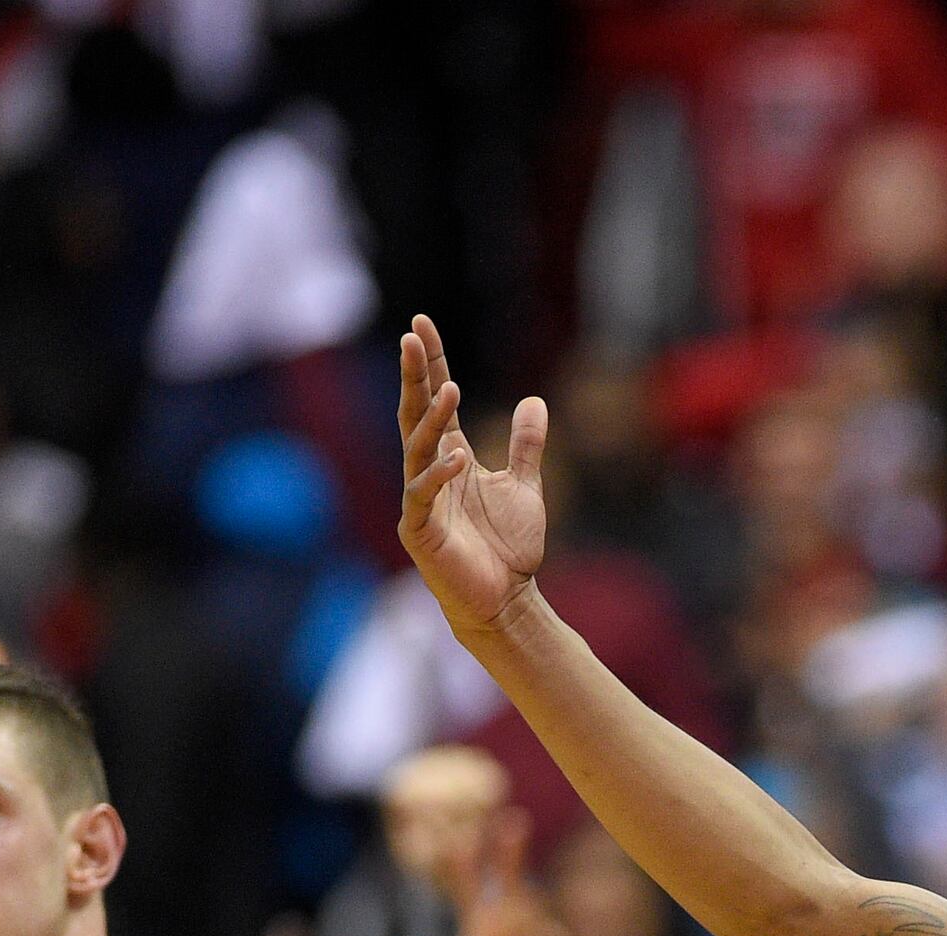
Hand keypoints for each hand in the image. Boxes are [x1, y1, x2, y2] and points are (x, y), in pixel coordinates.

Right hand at [397, 315, 550, 641]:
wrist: (505, 600)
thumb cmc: (508, 548)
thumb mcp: (525, 486)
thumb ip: (526, 445)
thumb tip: (534, 401)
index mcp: (449, 457)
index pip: (435, 402)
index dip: (429, 365)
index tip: (421, 326)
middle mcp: (429, 472)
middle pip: (416, 414)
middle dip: (415, 377)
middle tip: (412, 337)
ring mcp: (421, 501)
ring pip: (418, 449)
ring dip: (432, 420)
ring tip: (450, 390)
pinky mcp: (420, 532)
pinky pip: (423, 497)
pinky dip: (438, 477)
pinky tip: (455, 456)